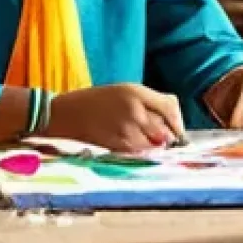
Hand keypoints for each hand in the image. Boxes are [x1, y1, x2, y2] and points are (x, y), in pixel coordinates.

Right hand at [44, 84, 185, 152]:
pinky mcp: (119, 144)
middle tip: (154, 137)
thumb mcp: (122, 91)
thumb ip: (148, 103)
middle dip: (164, 136)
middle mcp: (135, 109)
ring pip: (154, 144)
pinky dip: (137, 151)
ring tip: (132, 137)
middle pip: (165, 129)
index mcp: (135, 91)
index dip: (177, 122)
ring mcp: (127, 128)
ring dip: (150, 145)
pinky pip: (139, 152)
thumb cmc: (94, 102)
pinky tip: (123, 142)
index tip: (176, 130)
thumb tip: (173, 124)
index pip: (170, 107)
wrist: (65, 113)